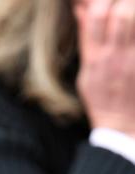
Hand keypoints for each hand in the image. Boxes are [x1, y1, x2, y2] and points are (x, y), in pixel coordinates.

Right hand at [75, 0, 134, 137]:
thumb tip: (81, 8)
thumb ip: (87, 39)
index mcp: (96, 58)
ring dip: (133, 12)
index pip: (96, 18)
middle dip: (124, 2)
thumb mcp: (86, 71)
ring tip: (129, 10)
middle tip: (123, 3)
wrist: (121, 125)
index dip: (101, 2)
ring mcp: (134, 61)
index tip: (104, 1)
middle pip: (123, 15)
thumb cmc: (101, 97)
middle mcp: (116, 57)